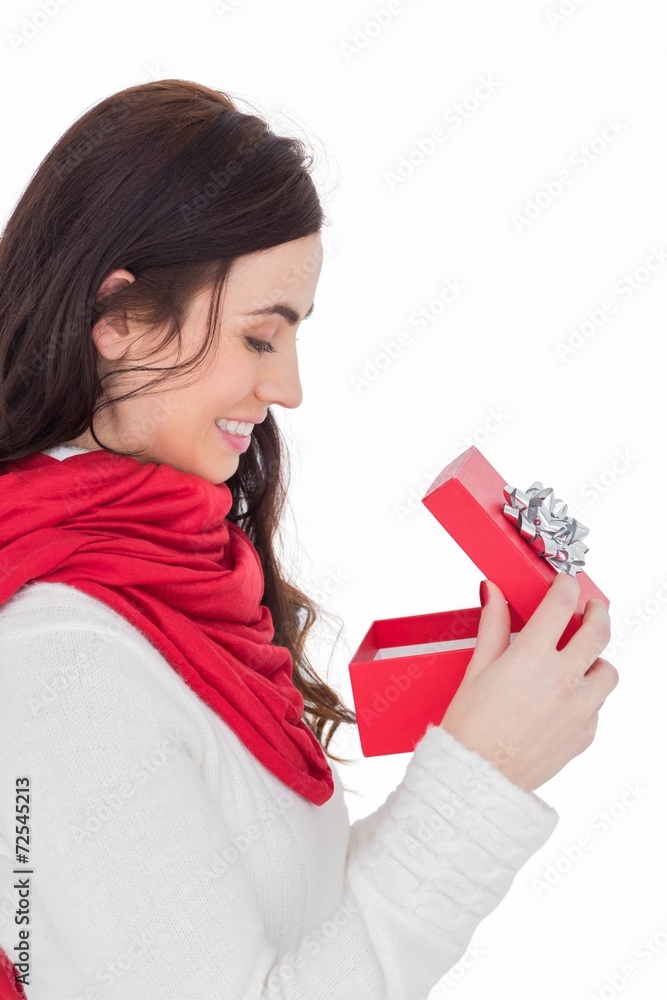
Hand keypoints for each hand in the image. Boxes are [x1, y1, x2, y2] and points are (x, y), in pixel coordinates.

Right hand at [439, 573, 618, 791]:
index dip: (566, 586)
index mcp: (532, 656)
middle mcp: (563, 679)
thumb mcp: (477, 667)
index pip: (562, 603)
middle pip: (599, 630)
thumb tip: (492, 592)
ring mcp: (580, 708)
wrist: (477, 777)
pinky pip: (597, 707)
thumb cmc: (470, 725)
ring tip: (580, 660)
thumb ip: (492, 625)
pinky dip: (586, 697)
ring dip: (596, 659)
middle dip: (598, 612)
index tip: (565, 584)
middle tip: (592, 608)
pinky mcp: (586, 734)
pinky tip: (563, 699)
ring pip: (608, 670)